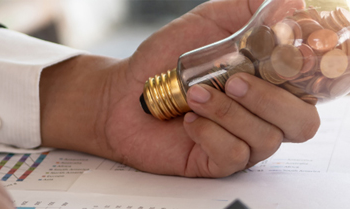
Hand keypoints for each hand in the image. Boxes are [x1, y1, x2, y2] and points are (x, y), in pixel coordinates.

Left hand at [40, 0, 319, 176]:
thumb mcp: (205, 23)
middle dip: (269, 99)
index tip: (281, 58)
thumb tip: (293, 3)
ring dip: (229, 112)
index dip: (306, 76)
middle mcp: (260, 115)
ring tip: (193, 95)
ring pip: (266, 140)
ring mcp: (241, 141)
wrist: (124, 94)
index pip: (308, 88)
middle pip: (301, 122)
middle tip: (233, 81)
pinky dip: (211, 133)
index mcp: (266, 84)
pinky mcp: (217, 161)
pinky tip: (189, 120)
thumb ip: (246, 11)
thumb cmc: (164, 60)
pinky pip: (234, 156)